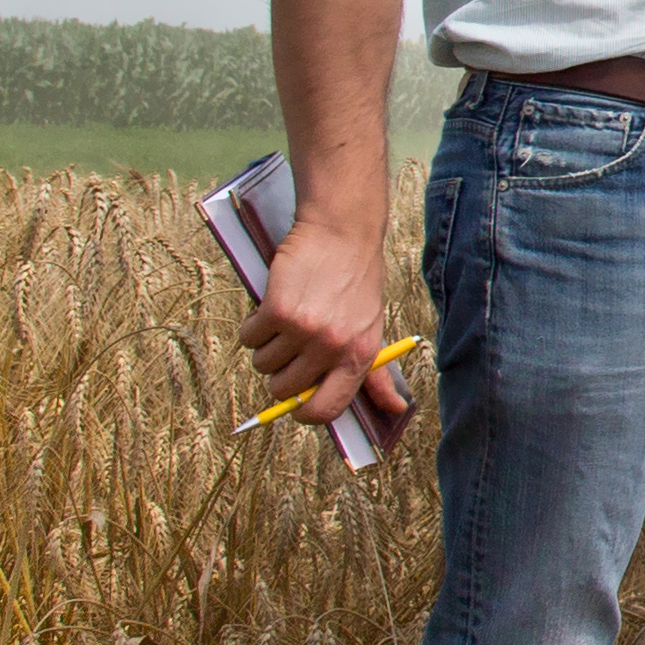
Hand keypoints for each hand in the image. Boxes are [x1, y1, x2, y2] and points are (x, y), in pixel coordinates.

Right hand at [238, 197, 410, 429]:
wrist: (342, 232)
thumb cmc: (357, 281)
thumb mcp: (372, 328)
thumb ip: (376, 373)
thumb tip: (394, 409)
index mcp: (359, 357)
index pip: (325, 410)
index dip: (303, 411)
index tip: (295, 402)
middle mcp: (332, 348)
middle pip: (283, 389)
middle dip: (279, 371)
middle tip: (290, 344)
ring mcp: (304, 330)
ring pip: (262, 363)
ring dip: (265, 345)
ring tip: (285, 318)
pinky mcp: (277, 311)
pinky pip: (249, 337)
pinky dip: (253, 325)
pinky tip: (271, 305)